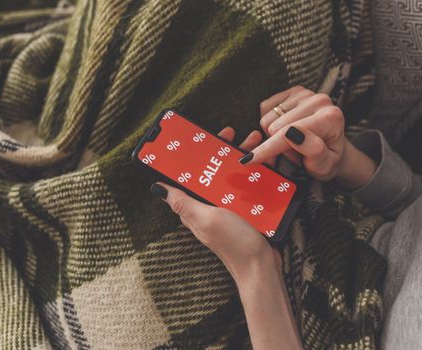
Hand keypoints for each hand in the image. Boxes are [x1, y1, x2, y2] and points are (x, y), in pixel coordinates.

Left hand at [149, 127, 280, 279]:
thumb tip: (157, 187)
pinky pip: (247, 185)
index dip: (193, 154)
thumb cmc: (234, 244)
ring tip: (251, 142)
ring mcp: (227, 207)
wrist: (262, 266)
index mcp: (195, 205)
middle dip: (220, 150)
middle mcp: (209, 204)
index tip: (201, 137)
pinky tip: (264, 162)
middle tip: (230, 135)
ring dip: (240, 157)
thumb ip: (183, 203)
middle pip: (212, 170)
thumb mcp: (206, 218)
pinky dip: (254, 172)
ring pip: (231, 175)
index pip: (189, 174)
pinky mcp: (244, 210)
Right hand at [239, 86, 376, 189]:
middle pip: (274, 125)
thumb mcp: (324, 166)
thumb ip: (313, 151)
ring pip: (267, 117)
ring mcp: (305, 93)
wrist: (331, 149)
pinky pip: (265, 107)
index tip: (249, 159)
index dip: (267, 149)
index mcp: (330, 118)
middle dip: (278, 146)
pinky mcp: (293, 91)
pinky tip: (285, 130)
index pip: (289, 133)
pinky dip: (270, 123)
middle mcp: (319, 100)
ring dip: (274, 136)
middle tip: (294, 154)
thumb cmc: (327, 160)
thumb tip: (292, 133)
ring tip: (292, 143)